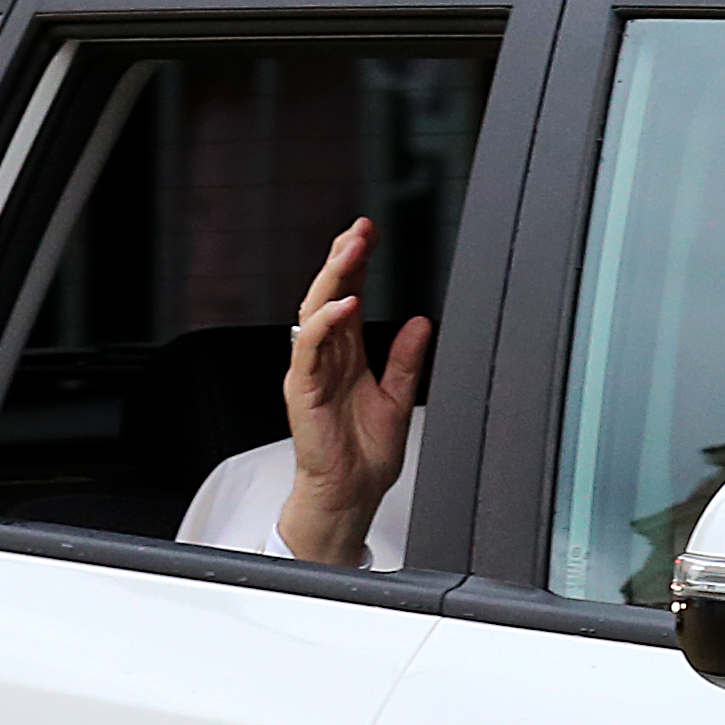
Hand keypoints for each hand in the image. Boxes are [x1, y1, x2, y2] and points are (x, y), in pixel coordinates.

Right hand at [276, 218, 429, 565]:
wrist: (350, 495)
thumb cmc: (364, 455)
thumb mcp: (397, 396)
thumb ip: (406, 359)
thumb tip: (421, 323)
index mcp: (346, 355)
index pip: (346, 296)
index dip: (356, 264)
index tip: (370, 235)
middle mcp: (325, 357)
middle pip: (328, 294)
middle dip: (343, 258)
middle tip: (361, 230)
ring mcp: (311, 370)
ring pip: (314, 310)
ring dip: (333, 277)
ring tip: (352, 249)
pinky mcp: (303, 389)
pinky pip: (308, 347)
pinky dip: (324, 322)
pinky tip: (343, 303)